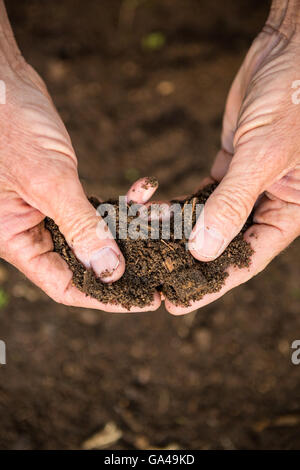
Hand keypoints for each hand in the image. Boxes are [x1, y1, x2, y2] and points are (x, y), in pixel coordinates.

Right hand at [0, 4, 160, 311]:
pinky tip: (144, 189)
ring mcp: (47, 211)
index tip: (142, 299)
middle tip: (162, 262)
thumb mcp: (48, 181)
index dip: (104, 296)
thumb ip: (80, 227)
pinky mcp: (62, 191)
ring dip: (130, 226)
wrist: (3, 80)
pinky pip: (97, 206)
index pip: (63, 286)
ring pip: (96, 233)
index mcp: (16, 240)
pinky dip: (121, 200)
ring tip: (163, 218)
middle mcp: (31, 231)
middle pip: (84, 264)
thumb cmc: (11, 126)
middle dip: (125, 259)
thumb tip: (110, 272)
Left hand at [165, 1, 299, 313]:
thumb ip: (233, 202)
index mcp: (289, 211)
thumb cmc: (293, 100)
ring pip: (210, 219)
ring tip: (146, 247)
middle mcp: (268, 203)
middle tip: (155, 280)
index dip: (214, 284)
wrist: (288, 52)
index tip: (179, 302)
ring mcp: (247, 186)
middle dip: (190, 262)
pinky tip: (157, 213)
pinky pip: (202, 194)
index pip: (248, 258)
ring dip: (179, 231)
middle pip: (226, 244)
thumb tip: (203, 250)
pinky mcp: (230, 166)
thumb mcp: (265, 155)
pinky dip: (180, 204)